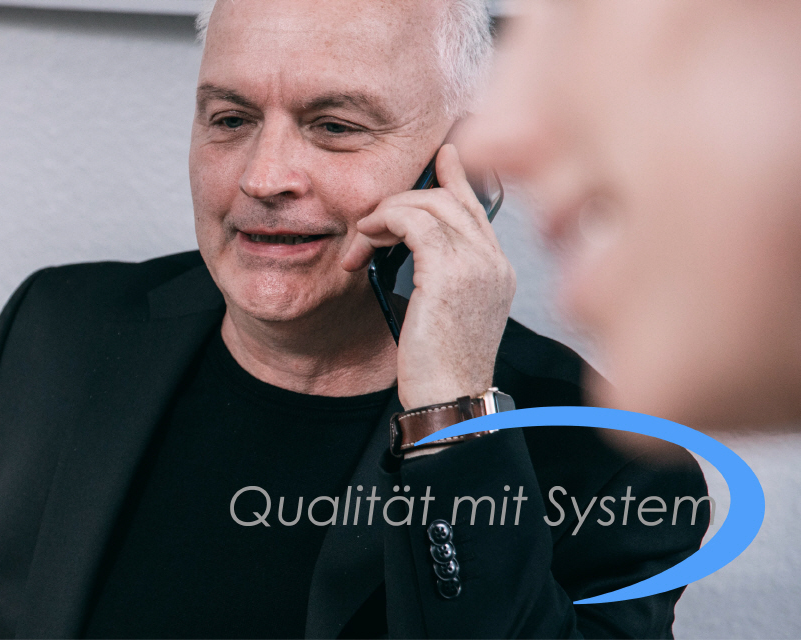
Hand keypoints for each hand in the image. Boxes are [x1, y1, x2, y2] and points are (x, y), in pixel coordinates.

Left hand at [342, 144, 515, 408]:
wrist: (449, 401)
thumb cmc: (438, 368)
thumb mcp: (439, 313)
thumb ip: (436, 275)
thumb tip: (404, 245)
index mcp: (498, 270)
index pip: (477, 207)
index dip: (458, 175)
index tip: (444, 152)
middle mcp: (495, 261)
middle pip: (450, 197)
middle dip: (401, 202)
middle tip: (366, 229)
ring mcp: (478, 264)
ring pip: (428, 203)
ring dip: (384, 216)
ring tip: (360, 245)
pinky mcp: (450, 271)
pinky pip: (412, 220)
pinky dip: (382, 224)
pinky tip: (363, 246)